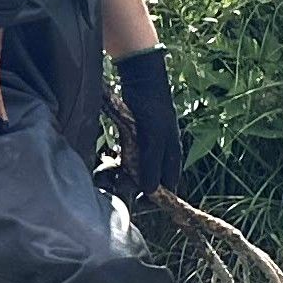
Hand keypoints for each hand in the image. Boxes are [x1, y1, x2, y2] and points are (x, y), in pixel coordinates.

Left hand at [112, 48, 183, 192]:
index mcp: (172, 155)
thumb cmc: (152, 109)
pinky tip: (110, 155)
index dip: (156, 197)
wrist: (142, 80)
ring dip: (124, 172)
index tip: (138, 202)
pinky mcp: (136, 137)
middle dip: (134, 184)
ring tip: (111, 167)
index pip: (168, 185)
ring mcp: (149, 145)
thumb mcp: (153, 138)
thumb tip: (150, 191)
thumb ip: (152, 164)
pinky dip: (118, 160)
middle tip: (117, 182)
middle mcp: (162, 153)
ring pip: (137, 169)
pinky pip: (128, 156)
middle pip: (150, 179)